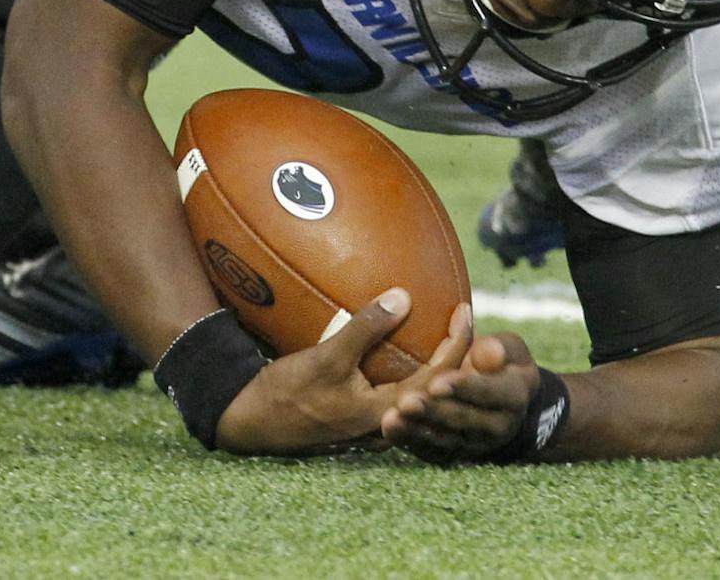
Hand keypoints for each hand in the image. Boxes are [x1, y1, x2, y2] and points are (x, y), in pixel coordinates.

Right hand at [213, 288, 472, 455]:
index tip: (465, 309)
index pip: (439, 377)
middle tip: (466, 321)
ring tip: (445, 333)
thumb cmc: (288, 394)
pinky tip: (403, 349)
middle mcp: (389, 422)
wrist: (253, 422)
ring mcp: (375, 421)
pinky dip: (407, 366)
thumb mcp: (327, 357)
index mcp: (388, 413)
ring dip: (434, 363)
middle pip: (437, 388)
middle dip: (457, 356)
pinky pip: (395, 388)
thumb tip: (404, 297)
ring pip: (417, 390)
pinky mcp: (359, 416)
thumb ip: (366, 329)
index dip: (457, 343)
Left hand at [380, 326, 539, 462]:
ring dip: (417, 429)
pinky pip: (432, 449)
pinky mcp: (456, 450)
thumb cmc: (500, 358)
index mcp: (513, 397)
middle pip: (462, 420)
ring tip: (390, 418)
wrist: (503, 393)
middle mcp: (497, 426)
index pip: (488, 393)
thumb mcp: (508, 348)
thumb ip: (500, 347)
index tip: (436, 383)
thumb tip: (491, 352)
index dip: (463, 389)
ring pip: (445, 438)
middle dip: (433, 412)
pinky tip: (388, 430)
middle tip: (406, 402)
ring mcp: (475, 442)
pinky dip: (410, 441)